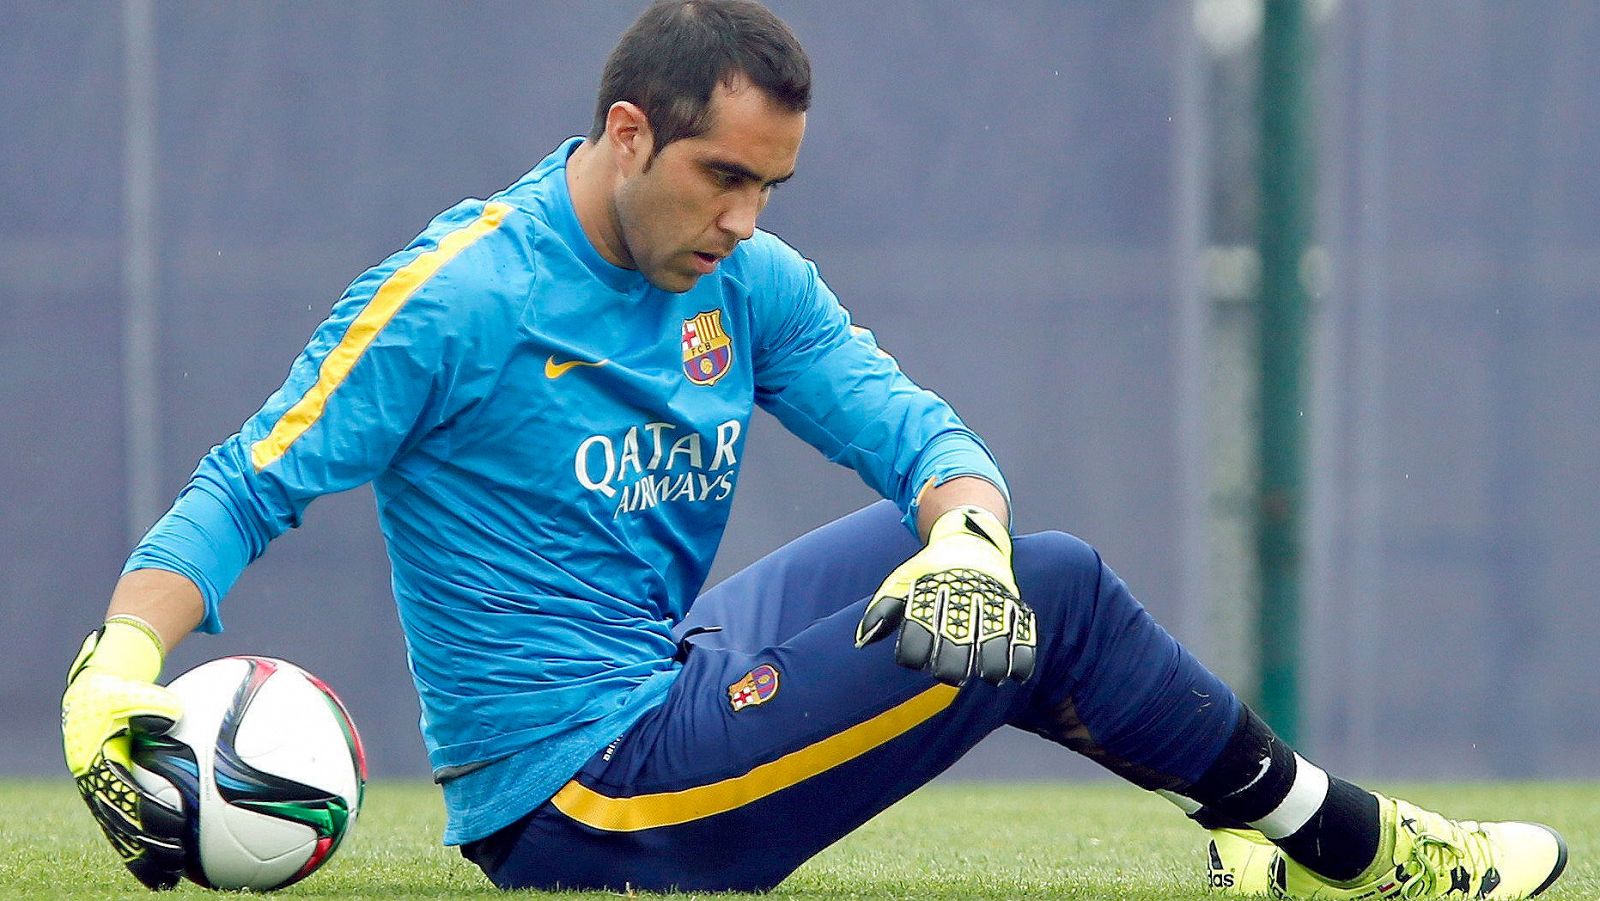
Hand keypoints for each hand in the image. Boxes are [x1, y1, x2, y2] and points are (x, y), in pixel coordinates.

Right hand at [61, 616, 186, 889]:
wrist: (91, 698)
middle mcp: (96, 786)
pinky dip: (143, 851)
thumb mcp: (129, 693)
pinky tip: (170, 867)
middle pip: (122, 825)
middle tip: (180, 860)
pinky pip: (125, 831)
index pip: (126, 794)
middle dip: (149, 846)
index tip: (178, 824)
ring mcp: (100, 797)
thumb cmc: (118, 694)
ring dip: (145, 859)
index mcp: (98, 763)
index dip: (148, 811)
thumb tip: (174, 714)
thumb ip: (152, 703)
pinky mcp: (108, 802)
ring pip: (120, 836)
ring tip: (171, 880)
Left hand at [855, 505, 1036, 685]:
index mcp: (932, 591)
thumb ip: (882, 611)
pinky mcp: (1013, 603)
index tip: (914, 663)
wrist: (969, 540)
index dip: (915, 653)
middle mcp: (963, 596)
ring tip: (989, 677)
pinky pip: (1023, 633)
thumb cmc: (930, 571)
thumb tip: (862, 641)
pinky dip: (1021, 656)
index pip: (920, 630)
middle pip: (959, 640)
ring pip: (995, 639)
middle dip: (953, 665)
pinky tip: (1016, 674)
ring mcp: (992, 599)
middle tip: (950, 676)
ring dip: (993, 664)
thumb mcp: (902, 582)